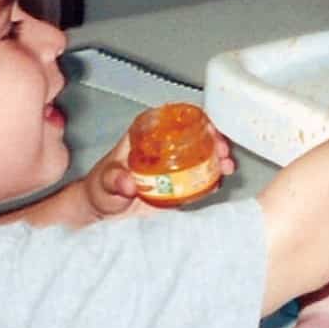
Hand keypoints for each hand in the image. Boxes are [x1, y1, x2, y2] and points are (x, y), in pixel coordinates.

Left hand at [83, 123, 236, 219]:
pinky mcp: (177, 182)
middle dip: (215, 140)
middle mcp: (163, 145)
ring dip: (218, 158)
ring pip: (202, 154)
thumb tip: (128, 183)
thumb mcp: (105, 182)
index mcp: (146, 134)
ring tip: (227, 166)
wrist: (103, 209)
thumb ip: (114, 180)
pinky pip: (199, 177)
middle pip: (195, 134)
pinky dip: (212, 178)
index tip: (211, 128)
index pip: (175, 118)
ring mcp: (172, 164)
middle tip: (223, 152)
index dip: (197, 119)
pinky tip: (219, 181)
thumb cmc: (101, 188)